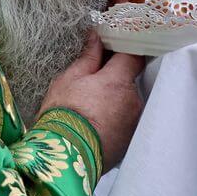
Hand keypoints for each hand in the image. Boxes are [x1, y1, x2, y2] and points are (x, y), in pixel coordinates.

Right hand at [38, 33, 144, 172]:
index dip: (124, 48)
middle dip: (116, 77)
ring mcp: (133, 122)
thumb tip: (96, 38)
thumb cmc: (62, 115)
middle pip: (131, 79)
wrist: (63, 158)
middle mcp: (133, 101)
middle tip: (93, 79)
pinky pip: (126, 120)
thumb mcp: (70, 79)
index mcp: (119, 81)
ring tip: (90, 105)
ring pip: (128, 101)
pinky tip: (95, 121)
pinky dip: (115, 117)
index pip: (134, 55)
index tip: (112, 47)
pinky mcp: (129, 140)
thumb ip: (89, 57)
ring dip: (115, 99)